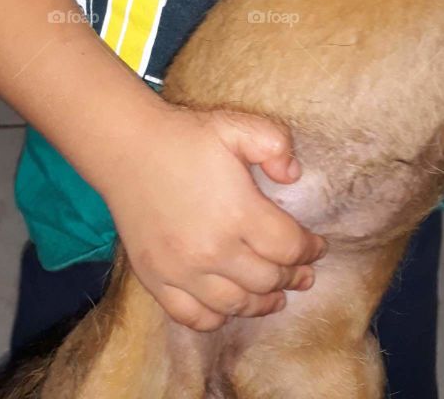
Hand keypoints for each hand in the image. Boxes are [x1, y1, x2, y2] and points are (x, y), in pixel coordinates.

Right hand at [103, 103, 327, 331]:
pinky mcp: (156, 280)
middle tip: (302, 274)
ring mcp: (182, 270)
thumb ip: (274, 144)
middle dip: (291, 277)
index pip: (288, 247)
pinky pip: (192, 317)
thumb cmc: (185, 136)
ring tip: (275, 297)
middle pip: (266, 280)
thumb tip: (293, 176)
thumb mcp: (236, 125)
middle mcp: (212, 250)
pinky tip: (229, 307)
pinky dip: (216, 318)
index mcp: (238, 212)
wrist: (127, 148)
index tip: (316, 247)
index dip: (309, 249)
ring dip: (261, 303)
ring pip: (235, 305)